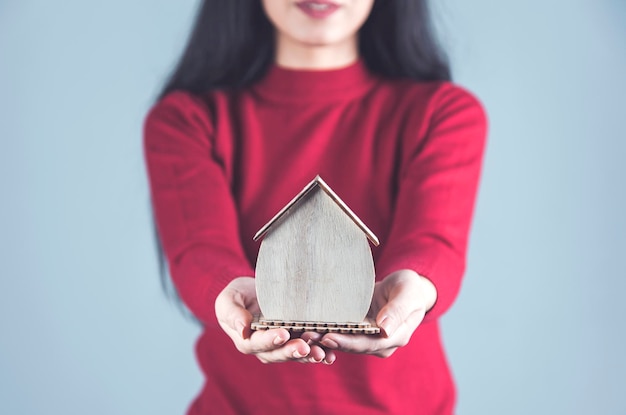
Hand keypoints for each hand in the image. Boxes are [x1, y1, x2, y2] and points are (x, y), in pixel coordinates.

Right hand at [215, 277, 336, 363]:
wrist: (253, 292)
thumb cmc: (238, 294)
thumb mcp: (228, 299)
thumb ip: (232, 313)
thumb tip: (242, 330)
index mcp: (246, 340)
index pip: (257, 343)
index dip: (270, 340)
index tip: (283, 333)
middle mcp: (265, 348)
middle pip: (278, 353)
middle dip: (293, 351)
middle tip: (306, 346)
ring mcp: (282, 346)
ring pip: (295, 355)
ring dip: (308, 355)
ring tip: (321, 353)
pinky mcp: (296, 341)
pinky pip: (307, 350)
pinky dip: (319, 353)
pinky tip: (330, 355)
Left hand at [310, 270, 436, 357]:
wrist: (406, 286)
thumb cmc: (410, 287)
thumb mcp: (408, 294)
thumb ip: (398, 310)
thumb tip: (385, 330)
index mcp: (395, 337)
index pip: (368, 344)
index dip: (348, 343)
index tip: (329, 337)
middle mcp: (380, 343)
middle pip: (352, 347)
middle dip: (329, 342)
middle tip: (308, 336)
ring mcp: (368, 338)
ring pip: (344, 343)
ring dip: (323, 340)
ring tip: (303, 333)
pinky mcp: (357, 330)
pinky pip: (341, 334)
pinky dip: (325, 333)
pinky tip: (308, 329)